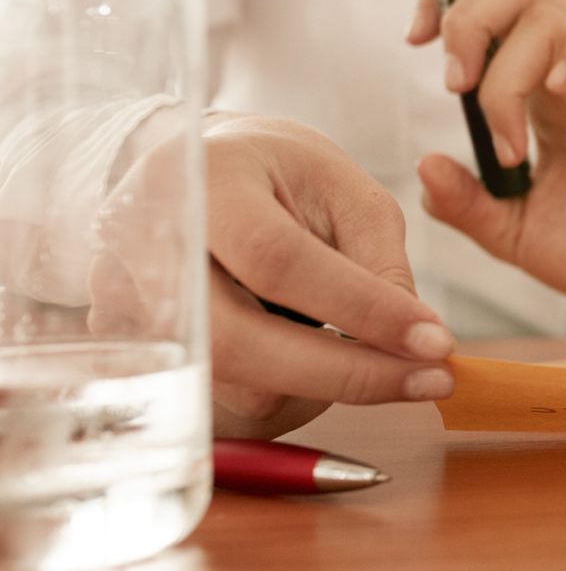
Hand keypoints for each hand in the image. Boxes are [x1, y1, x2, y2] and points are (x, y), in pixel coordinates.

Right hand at [91, 114, 455, 436]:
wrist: (199, 175)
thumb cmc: (277, 177)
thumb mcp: (346, 192)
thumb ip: (379, 261)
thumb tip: (418, 344)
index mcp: (205, 179)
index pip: (279, 260)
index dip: (361, 309)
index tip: (435, 343)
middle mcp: (146, 242)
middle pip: (240, 340)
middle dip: (345, 373)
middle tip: (426, 382)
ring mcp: (124, 300)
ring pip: (231, 380)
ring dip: (318, 384)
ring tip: (370, 352)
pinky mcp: (133, 346)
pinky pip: (222, 394)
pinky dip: (282, 386)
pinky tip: (311, 353)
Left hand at [407, 0, 565, 338]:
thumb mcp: (519, 237)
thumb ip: (468, 207)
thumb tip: (424, 165)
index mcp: (538, 98)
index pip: (495, 9)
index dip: (449, 2)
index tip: (414, 40)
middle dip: (467, 14)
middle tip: (456, 87)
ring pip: (556, 8)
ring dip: (508, 64)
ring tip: (507, 138)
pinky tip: (562, 95)